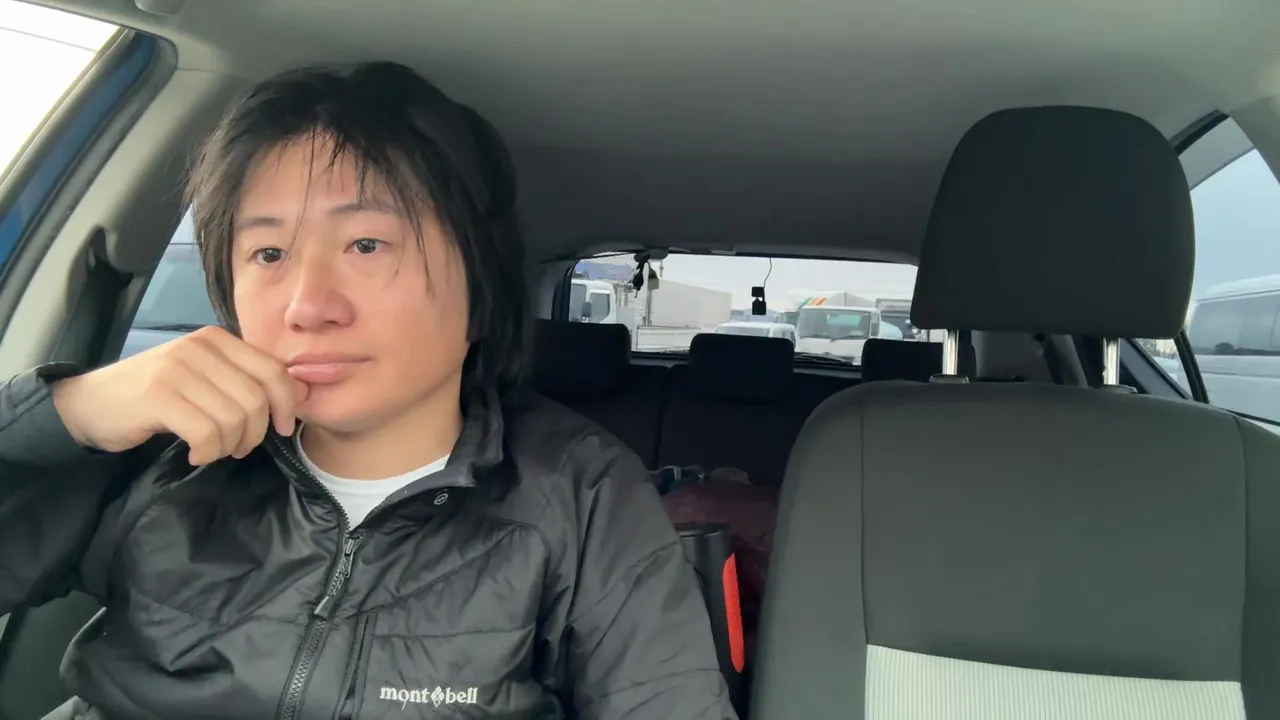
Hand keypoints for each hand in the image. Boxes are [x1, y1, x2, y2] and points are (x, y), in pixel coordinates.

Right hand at [50, 326, 304, 464]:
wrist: (90, 404)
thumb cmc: (156, 396)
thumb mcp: (204, 378)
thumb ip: (244, 380)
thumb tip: (302, 393)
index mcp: (217, 339)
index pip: (273, 370)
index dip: (287, 404)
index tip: (282, 428)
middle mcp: (199, 347)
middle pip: (256, 399)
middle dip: (256, 433)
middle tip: (238, 448)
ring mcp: (177, 369)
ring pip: (234, 418)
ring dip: (230, 445)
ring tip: (212, 449)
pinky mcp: (158, 396)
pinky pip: (207, 433)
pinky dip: (207, 452)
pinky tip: (194, 453)